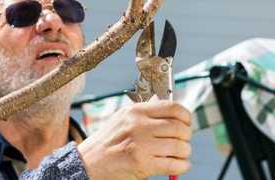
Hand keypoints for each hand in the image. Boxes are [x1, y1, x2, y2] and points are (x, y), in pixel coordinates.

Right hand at [77, 99, 191, 179]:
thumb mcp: (123, 119)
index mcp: (136, 111)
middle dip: (186, 137)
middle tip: (183, 142)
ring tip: (180, 155)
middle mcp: (139, 125)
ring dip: (184, 153)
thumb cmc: (108, 142)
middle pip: (179, 127)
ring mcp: (141, 145)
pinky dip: (181, 166)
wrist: (88, 164)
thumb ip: (145, 115)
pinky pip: (174, 165)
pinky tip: (178, 166)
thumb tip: (174, 114)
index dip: (185, 116)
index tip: (186, 123)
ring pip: (180, 146)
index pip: (173, 107)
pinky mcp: (142, 164)